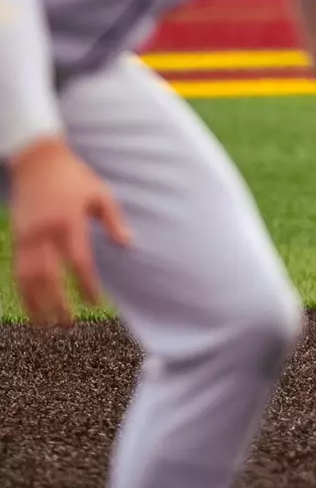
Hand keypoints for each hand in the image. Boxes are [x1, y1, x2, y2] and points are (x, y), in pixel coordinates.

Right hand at [6, 137, 131, 327]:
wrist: (37, 161)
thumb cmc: (75, 178)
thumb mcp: (101, 194)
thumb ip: (114, 221)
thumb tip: (128, 246)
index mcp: (68, 222)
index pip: (78, 262)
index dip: (86, 285)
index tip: (95, 303)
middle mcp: (43, 232)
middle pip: (48, 277)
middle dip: (57, 304)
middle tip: (69, 326)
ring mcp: (25, 236)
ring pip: (26, 279)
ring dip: (35, 305)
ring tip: (46, 326)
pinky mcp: (15, 238)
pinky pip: (16, 271)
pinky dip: (22, 291)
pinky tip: (31, 307)